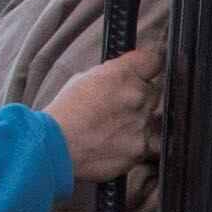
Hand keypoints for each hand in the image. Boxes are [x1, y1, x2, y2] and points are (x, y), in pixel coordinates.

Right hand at [46, 40, 167, 191]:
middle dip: (141, 99)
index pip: (153, 62)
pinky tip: (123, 145)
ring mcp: (142, 124)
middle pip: (154, 93)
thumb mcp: (83, 79)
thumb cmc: (64, 113)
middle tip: (121, 108)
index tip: (145, 75)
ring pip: (155, 120)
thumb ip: (111, 75)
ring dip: (143, 123)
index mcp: (123, 74)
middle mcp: (137, 96)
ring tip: (121, 130)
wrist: (56, 145)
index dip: (147, 69)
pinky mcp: (140, 149)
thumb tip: (121, 77)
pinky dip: (140, 145)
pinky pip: (151, 145)